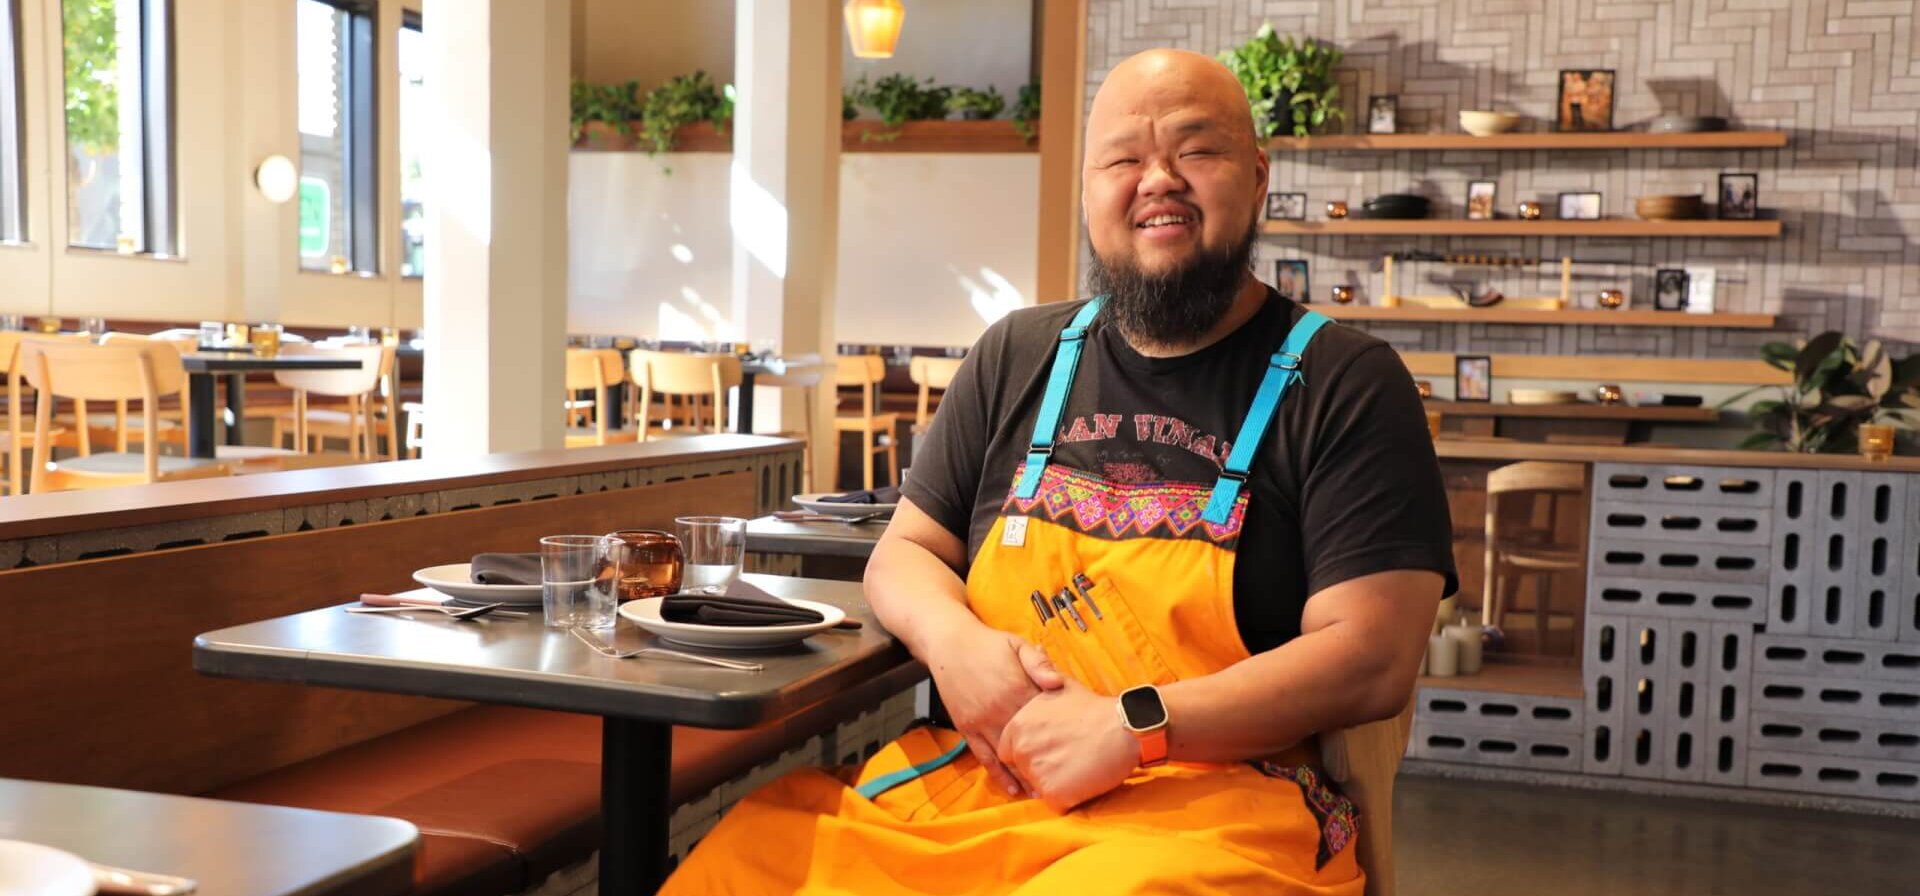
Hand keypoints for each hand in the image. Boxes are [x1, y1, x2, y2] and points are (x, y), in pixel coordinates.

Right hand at [924, 626, 1064, 795]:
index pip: (1045, 719)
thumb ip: (1038, 663)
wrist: (949, 644)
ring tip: (1043, 796)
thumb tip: (1058, 682)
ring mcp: (981, 722)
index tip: (1080, 751)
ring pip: (1007, 756)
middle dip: (1047, 763)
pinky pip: (984, 757)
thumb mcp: (1017, 645)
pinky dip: (999, 775)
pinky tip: (1013, 788)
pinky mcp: (967, 729)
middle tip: (1068, 784)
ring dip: (1025, 777)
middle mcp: (999, 710)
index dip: (1062, 735)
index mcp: (1016, 689)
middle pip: (1028, 744)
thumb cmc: (989, 644)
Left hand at [995, 648, 1139, 812]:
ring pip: (1039, 789)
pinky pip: (1056, 804)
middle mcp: (1020, 749)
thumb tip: (1035, 648)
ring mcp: (1036, 773)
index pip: (1008, 752)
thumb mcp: (1063, 685)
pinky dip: (1070, 799)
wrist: (1123, 729)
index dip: (1032, 753)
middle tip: (1069, 758)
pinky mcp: (1054, 794)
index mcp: (1016, 726)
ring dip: (1058, 785)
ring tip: (1079, 767)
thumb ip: (1042, 673)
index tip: (1053, 748)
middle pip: (1024, 772)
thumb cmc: (1093, 708)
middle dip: (1043, 770)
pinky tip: (1085, 780)